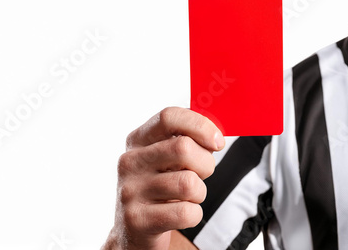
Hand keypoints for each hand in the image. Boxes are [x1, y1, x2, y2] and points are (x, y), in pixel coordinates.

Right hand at [103, 107, 224, 249]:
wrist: (134, 231)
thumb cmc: (159, 187)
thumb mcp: (165, 158)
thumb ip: (185, 140)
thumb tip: (215, 135)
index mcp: (137, 140)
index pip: (169, 117)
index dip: (200, 125)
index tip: (217, 141)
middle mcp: (130, 162)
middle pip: (183, 148)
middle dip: (205, 164)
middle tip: (201, 175)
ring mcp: (130, 190)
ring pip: (189, 183)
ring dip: (199, 193)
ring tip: (187, 197)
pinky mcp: (137, 219)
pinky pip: (186, 212)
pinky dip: (194, 215)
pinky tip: (181, 214)